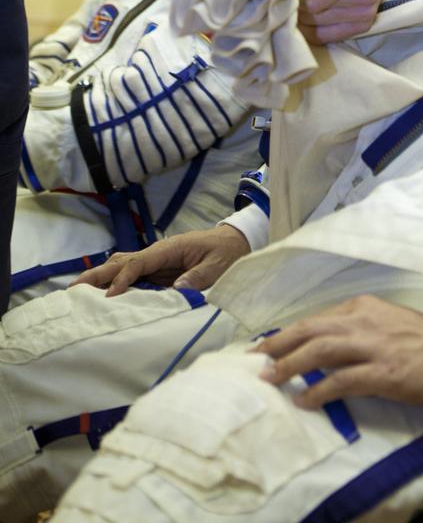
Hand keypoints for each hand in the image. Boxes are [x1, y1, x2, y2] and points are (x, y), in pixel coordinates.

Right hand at [70, 225, 249, 297]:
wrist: (233, 243)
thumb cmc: (226, 253)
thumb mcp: (218, 266)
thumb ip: (199, 277)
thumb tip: (179, 288)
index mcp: (170, 249)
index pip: (140, 262)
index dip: (123, 278)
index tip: (110, 296)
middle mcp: (157, 253)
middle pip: (122, 262)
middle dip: (98, 274)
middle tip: (73, 289)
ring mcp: (155, 262)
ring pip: (121, 267)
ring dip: (100, 278)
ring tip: (77, 293)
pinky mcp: (157, 271)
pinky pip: (131, 276)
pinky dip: (113, 283)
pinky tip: (99, 296)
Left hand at [253, 295, 422, 407]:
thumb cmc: (421, 339)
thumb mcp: (384, 321)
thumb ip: (355, 327)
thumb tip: (321, 343)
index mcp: (362, 306)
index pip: (316, 318)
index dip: (289, 333)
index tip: (269, 346)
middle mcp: (363, 321)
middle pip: (310, 329)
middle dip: (279, 344)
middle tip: (256, 359)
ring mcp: (372, 346)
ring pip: (320, 350)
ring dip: (291, 365)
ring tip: (271, 379)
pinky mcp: (382, 372)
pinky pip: (341, 380)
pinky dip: (318, 390)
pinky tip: (304, 400)